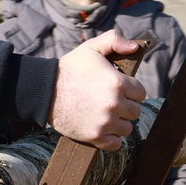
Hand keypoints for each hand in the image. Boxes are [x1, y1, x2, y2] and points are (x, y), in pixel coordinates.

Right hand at [50, 29, 147, 148]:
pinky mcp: (94, 137)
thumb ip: (115, 40)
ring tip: (106, 115)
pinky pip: (116, 144)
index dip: (131, 91)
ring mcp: (105, 122)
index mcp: (117, 83)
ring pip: (126, 128)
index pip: (140, 93)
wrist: (44, 91)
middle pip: (135, 112)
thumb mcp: (91, 47)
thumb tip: (135, 47)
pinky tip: (103, 129)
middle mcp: (114, 104)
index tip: (121, 90)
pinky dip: (112, 138)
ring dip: (119, 123)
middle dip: (126, 107)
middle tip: (112, 102)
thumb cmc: (69, 68)